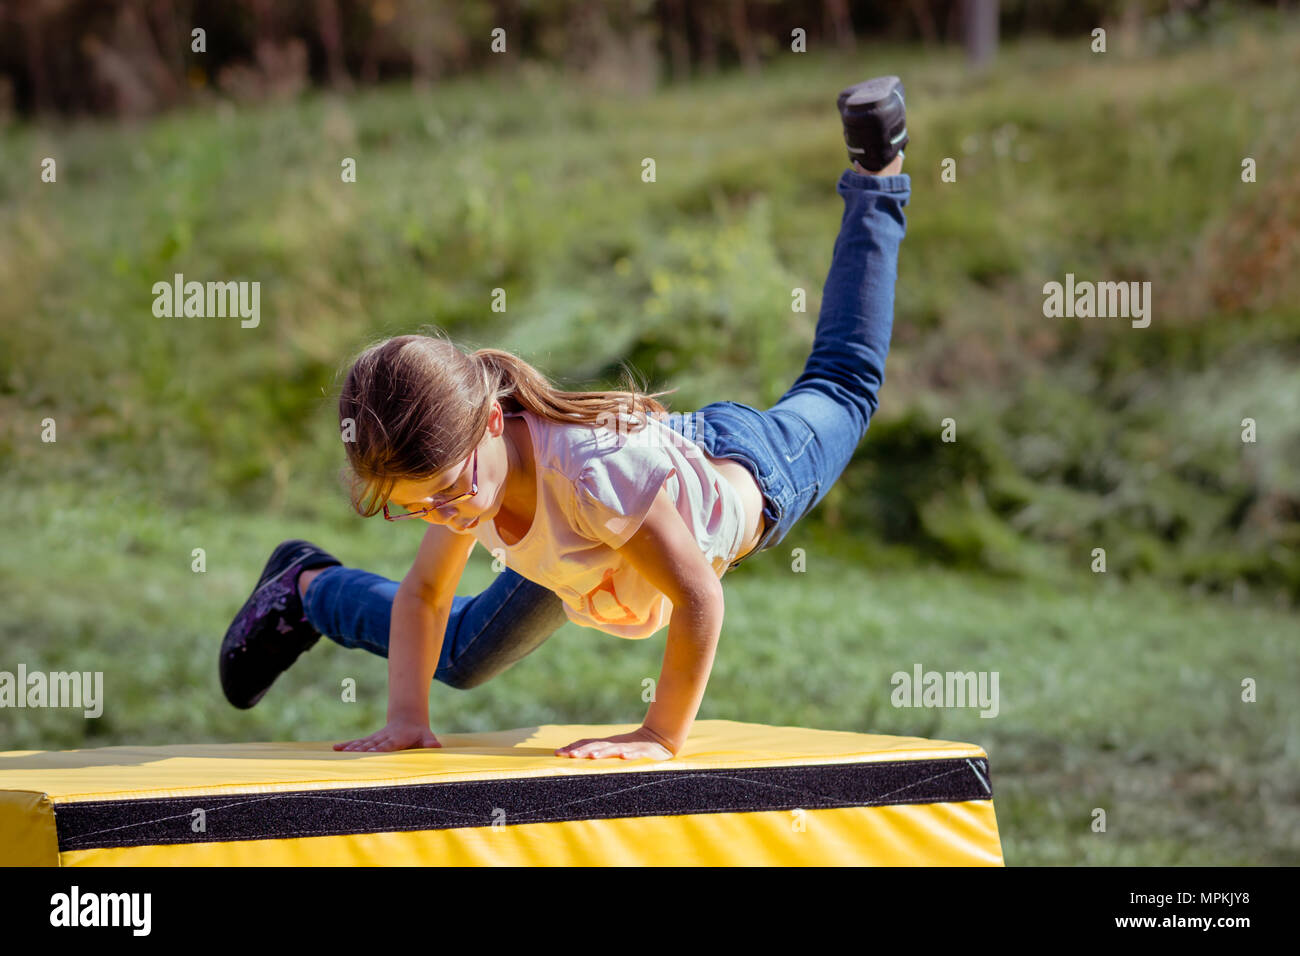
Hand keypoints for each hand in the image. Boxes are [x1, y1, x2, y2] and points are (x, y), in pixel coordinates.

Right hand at [335, 720, 441, 751]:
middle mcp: (385, 738)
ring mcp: (377, 738)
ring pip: (363, 743)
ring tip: (340, 751)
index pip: (389, 745)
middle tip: (352, 754)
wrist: (409, 719)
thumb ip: (430, 742)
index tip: (372, 753)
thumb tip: (437, 746)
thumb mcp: (427, 736)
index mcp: (399, 738)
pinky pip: (358, 742)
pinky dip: (347, 745)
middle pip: (372, 744)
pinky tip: (335, 748)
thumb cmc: (420, 733)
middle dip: (362, 749)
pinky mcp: (371, 740)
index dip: (381, 749)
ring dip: (352, 747)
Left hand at [555, 726, 674, 759]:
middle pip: (596, 746)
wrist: (659, 739)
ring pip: (614, 749)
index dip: (573, 748)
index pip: (586, 743)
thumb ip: (596, 751)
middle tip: (569, 755)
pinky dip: (630, 755)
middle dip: (582, 750)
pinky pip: (637, 753)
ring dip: (603, 752)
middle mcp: (615, 744)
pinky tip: (623, 756)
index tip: (558, 753)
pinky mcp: (644, 752)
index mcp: (607, 744)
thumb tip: (571, 753)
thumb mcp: (612, 749)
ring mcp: (629, 747)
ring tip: (592, 756)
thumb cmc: (632, 747)